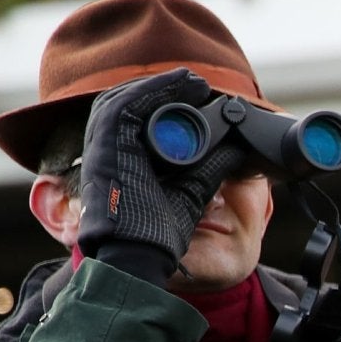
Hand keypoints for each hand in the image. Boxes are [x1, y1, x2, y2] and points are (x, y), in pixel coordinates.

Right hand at [77, 69, 245, 286]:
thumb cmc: (156, 235)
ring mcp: (103, 147)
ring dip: (160, 86)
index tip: (197, 96)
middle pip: (129, 103)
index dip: (163, 103)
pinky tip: (178, 86)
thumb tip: (237, 150)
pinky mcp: (105, 147)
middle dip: (162, 90)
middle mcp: (108, 150)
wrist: (139, 259)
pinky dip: (152, 92)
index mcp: (121, 160)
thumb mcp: (191, 192)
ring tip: (193, 82)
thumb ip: (210, 170)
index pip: (136, 119)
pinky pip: (125, 106)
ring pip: (125, 99)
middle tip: (197, 84)